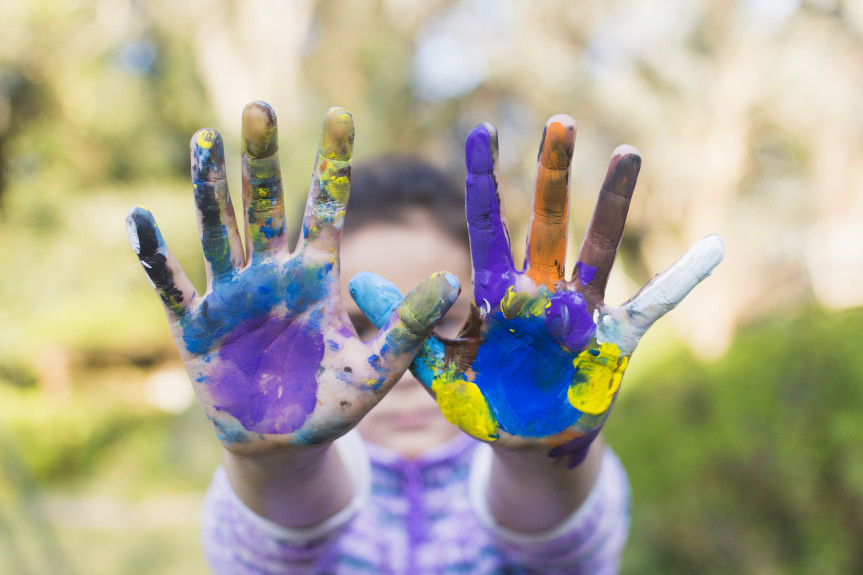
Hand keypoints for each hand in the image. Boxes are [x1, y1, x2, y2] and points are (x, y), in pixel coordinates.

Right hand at [126, 102, 459, 456]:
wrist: (284, 446)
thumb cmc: (332, 405)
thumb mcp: (376, 369)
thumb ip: (408, 326)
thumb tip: (451, 280)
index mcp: (316, 277)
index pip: (326, 209)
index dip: (333, 165)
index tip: (341, 114)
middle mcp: (272, 274)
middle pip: (266, 206)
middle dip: (262, 160)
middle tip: (261, 108)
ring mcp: (231, 295)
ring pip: (220, 231)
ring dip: (210, 188)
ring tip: (204, 139)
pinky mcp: (195, 325)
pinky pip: (173, 284)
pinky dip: (155, 256)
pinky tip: (139, 220)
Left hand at [352, 115, 723, 465]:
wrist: (528, 444)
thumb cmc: (485, 404)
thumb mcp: (440, 371)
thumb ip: (409, 326)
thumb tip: (359, 280)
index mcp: (497, 296)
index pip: (488, 226)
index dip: (484, 181)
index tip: (480, 131)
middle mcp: (542, 292)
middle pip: (547, 223)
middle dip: (552, 176)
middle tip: (558, 123)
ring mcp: (581, 313)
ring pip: (599, 247)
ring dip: (613, 204)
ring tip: (627, 152)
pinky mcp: (614, 341)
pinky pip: (655, 304)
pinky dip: (682, 279)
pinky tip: (713, 247)